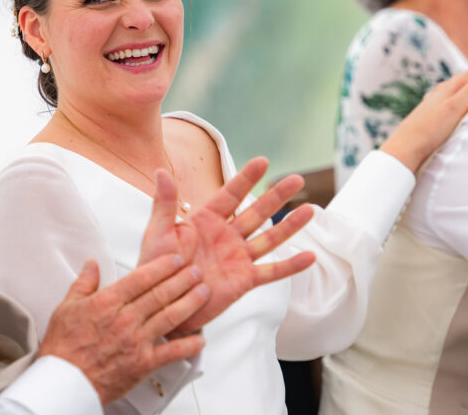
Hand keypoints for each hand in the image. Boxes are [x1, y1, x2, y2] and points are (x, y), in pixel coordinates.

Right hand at [39, 256, 208, 404]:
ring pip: (170, 316)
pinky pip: (171, 352)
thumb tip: (92, 265)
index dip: (163, 265)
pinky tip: (200, 339)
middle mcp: (126, 319)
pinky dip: (188, 346)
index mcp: (109, 302)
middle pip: (161, 293)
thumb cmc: (64, 348)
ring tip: (203, 292)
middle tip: (195, 271)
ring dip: (190, 302)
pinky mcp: (143, 363)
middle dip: (182, 279)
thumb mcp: (67, 308)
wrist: (64, 382)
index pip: (142, 277)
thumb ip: (84, 283)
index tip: (176, 259)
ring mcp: (137, 341)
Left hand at [139, 157, 316, 333]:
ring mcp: (238, 258)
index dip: (247, 178)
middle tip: (297, 179)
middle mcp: (227, 236)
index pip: (231, 195)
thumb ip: (164, 203)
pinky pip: (271, 272)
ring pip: (269, 238)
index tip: (263, 161)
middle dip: (277, 196)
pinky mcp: (244, 280)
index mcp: (207, 221)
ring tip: (311, 210)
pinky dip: (291, 266)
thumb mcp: (158, 233)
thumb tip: (160, 170)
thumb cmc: (156, 268)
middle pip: (257, 212)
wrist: (161, 305)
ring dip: (290, 226)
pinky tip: (310, 257)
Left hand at [379, 58, 467, 172]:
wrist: (408, 145)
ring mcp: (434, 102)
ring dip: (467, 86)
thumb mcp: (455, 107)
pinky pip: (449, 100)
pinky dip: (459, 98)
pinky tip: (458, 103)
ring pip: (455, 89)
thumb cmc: (431, 127)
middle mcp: (440, 92)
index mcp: (448, 88)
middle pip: (462, 79)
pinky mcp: (431, 114)